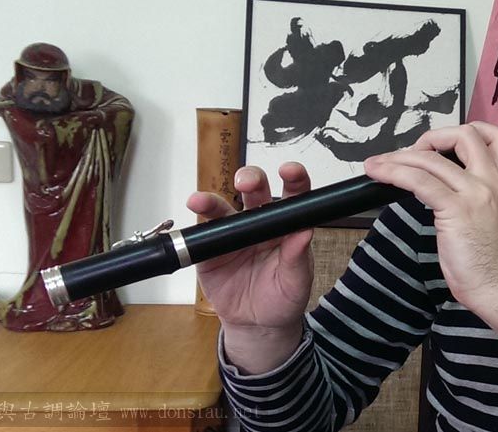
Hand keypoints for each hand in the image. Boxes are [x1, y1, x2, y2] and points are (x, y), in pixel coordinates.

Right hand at [187, 162, 314, 369]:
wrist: (257, 326)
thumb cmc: (283, 299)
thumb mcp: (296, 283)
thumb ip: (298, 258)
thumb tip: (305, 232)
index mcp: (287, 226)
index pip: (293, 196)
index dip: (294, 179)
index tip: (290, 171)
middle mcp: (260, 222)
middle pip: (255, 191)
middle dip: (251, 179)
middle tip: (247, 183)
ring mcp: (234, 232)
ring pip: (224, 206)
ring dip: (213, 199)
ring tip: (203, 201)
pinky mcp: (211, 247)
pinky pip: (203, 229)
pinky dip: (197, 217)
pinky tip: (193, 208)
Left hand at [364, 122, 497, 307]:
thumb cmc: (489, 261)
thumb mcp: (489, 218)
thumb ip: (472, 196)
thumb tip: (440, 186)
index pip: (497, 137)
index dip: (466, 131)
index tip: (440, 145)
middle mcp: (491, 182)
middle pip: (464, 134)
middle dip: (431, 137)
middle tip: (410, 154)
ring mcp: (474, 194)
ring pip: (431, 159)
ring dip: (397, 158)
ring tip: (377, 165)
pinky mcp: (456, 210)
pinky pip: (420, 181)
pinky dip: (395, 173)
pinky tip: (381, 175)